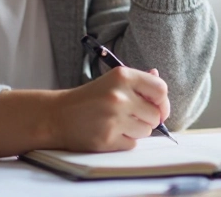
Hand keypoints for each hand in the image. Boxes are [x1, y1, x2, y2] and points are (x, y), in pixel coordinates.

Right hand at [51, 67, 170, 151]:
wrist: (57, 116)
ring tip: (117, 123)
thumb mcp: (111, 81)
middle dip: (148, 118)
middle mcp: (119, 96)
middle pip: (155, 114)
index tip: (158, 108)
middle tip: (131, 116)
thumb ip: (137, 81)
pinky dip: (125, 141)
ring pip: (146, 131)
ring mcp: (113, 118)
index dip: (162, 102)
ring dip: (136, 130)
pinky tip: (110, 132)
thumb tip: (157, 76)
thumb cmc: (88, 98)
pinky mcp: (107, 139)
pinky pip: (132, 144)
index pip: (161, 89)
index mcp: (122, 76)